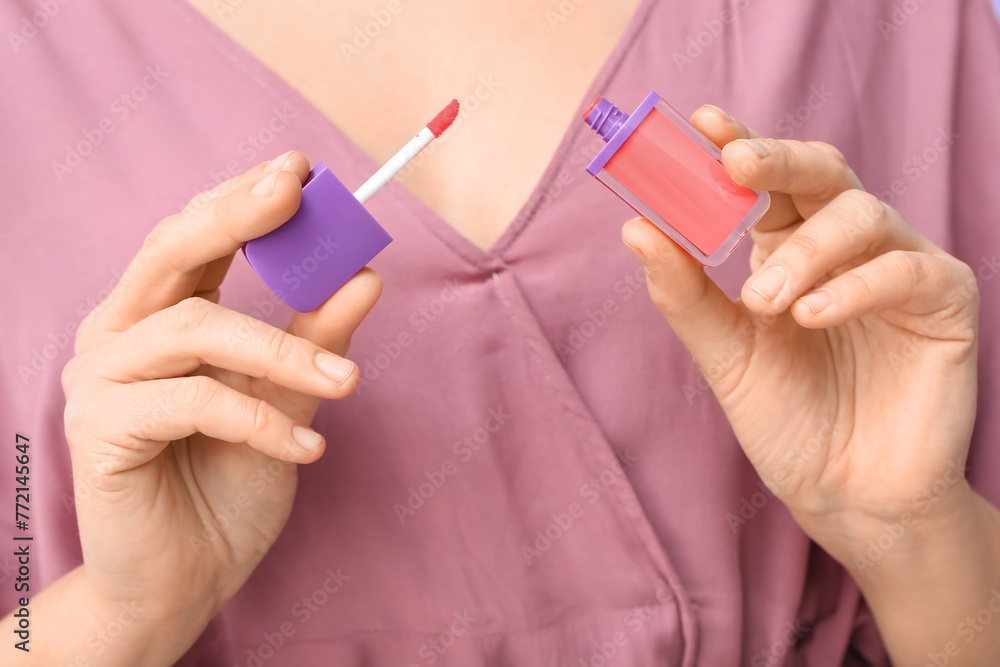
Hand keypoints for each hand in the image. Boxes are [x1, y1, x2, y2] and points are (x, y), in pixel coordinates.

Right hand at [60, 151, 380, 650]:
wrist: (187, 579)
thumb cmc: (232, 483)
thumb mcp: (289, 402)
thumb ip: (316, 341)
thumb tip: (362, 275)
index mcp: (162, 314)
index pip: (197, 236)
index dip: (242, 197)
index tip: (297, 168)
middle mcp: (121, 332)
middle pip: (171, 250)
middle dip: (236, 215)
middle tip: (296, 191)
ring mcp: (101, 377)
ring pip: (197, 326)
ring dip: (284, 351)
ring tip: (348, 387)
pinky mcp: (99, 428)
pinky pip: (192, 401)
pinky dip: (261, 420)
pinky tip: (307, 450)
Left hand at [621, 107, 979, 568]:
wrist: (844, 493)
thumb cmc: (786, 419)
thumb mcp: (723, 353)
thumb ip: (684, 293)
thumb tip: (636, 226)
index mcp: (789, 248)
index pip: (766, 184)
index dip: (739, 146)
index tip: (702, 123)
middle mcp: (845, 247)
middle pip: (821, 173)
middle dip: (776, 161)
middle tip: (734, 166)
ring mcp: (899, 267)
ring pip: (861, 215)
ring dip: (804, 251)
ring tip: (764, 300)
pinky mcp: (944, 301)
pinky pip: (906, 269)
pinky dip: (854, 286)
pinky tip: (810, 316)